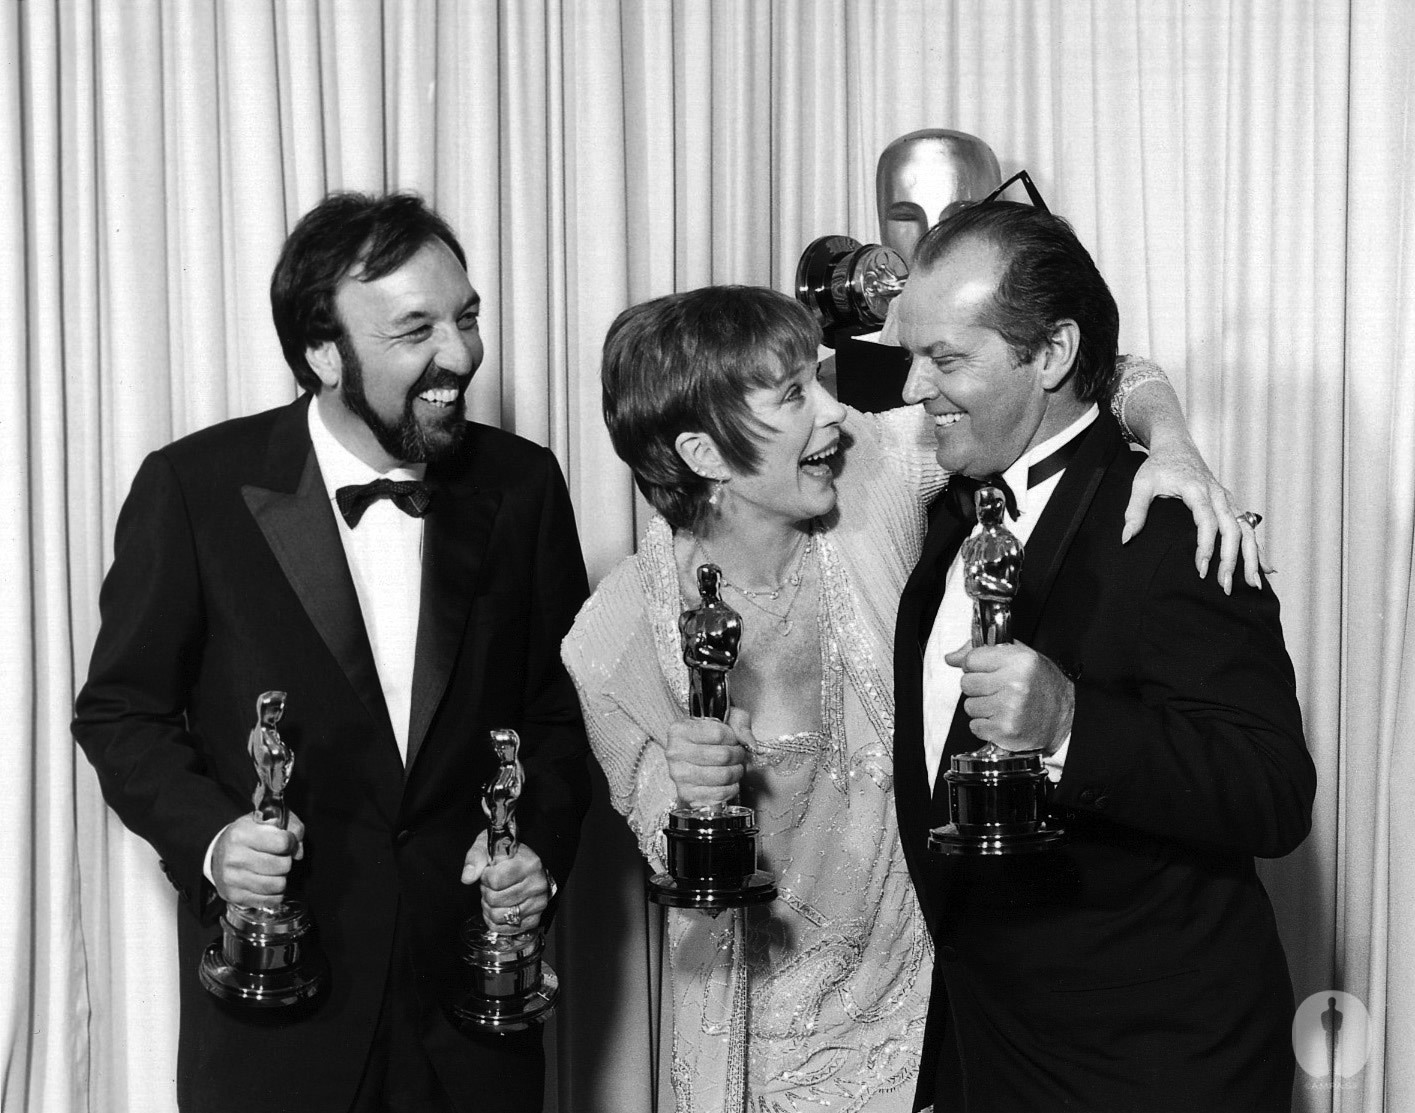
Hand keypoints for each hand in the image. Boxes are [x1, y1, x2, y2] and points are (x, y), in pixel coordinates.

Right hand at [211, 811, 304, 907]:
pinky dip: (274, 893)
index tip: (287, 841)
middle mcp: (234, 857)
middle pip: (283, 865)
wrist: (219, 853)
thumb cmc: (248, 835)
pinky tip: (268, 883)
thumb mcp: (267, 820)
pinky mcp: (234, 896)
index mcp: (241, 834)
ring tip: (273, 871)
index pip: (283, 842)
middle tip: (277, 857)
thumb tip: (298, 852)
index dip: (291, 842)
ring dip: (281, 878)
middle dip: (286, 861)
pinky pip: (270, 900)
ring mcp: (232, 879)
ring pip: (278, 885)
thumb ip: (291, 826)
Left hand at [461, 830, 551, 934]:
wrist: (524, 865)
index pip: (495, 880)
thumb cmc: (504, 856)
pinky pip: (504, 928)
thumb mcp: (488, 846)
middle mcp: (538, 884)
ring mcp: (538, 903)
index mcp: (529, 863)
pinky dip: (494, 921)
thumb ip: (476, 858)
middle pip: (495, 899)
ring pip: (498, 916)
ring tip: (494, 895)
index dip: (485, 877)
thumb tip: (467, 878)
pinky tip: (497, 908)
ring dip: (489, 907)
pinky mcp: (534, 919)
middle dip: (486, 892)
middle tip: (491, 885)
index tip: (489, 871)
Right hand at [664, 707, 752, 810]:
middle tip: (737, 754)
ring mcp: (679, 775)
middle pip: (722, 756)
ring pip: (723, 775)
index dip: (733, 737)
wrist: (694, 754)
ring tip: (734, 766)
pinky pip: (719, 794)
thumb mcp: (725, 719)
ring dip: (736, 772)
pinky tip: (730, 781)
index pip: (719, 734)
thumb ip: (740, 726)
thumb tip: (750, 744)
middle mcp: (675, 753)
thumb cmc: (708, 735)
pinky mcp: (686, 794)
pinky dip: (731, 788)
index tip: (732, 738)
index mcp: (679, 730)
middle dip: (737, 755)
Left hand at [944, 640, 1073, 752]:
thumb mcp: (1018, 657)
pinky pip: (975, 726)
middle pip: (966, 683)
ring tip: (1002, 706)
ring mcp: (1010, 708)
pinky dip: (985, 726)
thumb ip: (982, 652)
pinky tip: (1002, 719)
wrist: (1065, 717)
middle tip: (997, 690)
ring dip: (982, 708)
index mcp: (1018, 660)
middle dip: (977, 688)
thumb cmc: (1040, 685)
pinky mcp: (1006, 730)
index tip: (986, 670)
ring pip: (969, 706)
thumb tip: (951, 658)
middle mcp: (1015, 682)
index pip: (971, 659)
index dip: (975, 666)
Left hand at [1122, 436, 1262, 593]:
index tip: (1201, 570)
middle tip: (1224, 586)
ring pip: (1246, 530)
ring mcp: (1227, 500)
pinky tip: (1266, 569)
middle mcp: (1218, 495)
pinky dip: (1259, 548)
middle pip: (1232, 530)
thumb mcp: (1142, 483)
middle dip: (1232, 559)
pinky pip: (1249, 528)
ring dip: (1252, 558)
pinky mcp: (1230, 504)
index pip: (1207, 522)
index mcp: (1197, 490)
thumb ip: (1134, 510)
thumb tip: (1126, 539)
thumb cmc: (1158, 465)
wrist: (1177, 445)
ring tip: (1253, 584)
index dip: (1206, 546)